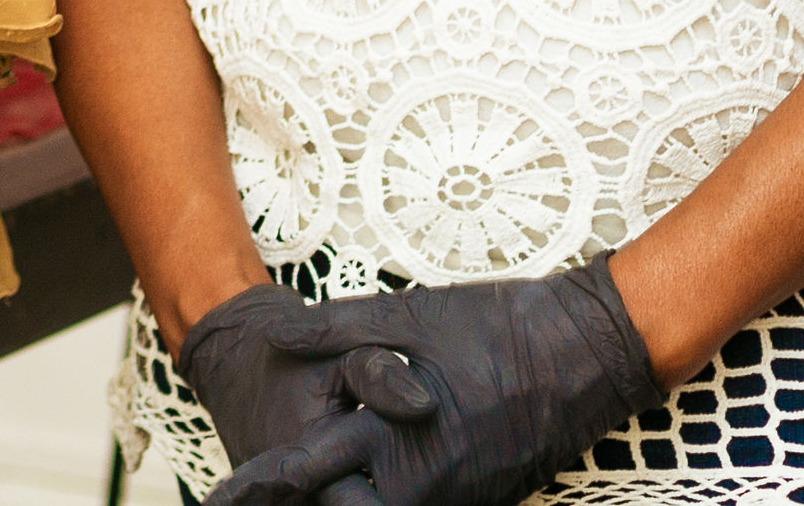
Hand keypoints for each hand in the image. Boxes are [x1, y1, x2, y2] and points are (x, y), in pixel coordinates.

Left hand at [199, 261, 656, 505]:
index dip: (260, 486)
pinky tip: (361, 481)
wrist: (583, 353)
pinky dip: (382, 499)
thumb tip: (272, 339)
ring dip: (340, 501)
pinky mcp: (479, 499)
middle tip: (241, 502)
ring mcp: (456, 499)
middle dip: (297, 502)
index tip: (219, 500)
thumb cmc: (492, 328)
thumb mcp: (402, 316)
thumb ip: (332, 332)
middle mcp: (425, 486)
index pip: (308, 472)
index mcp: (395, 441)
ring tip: (291, 493)